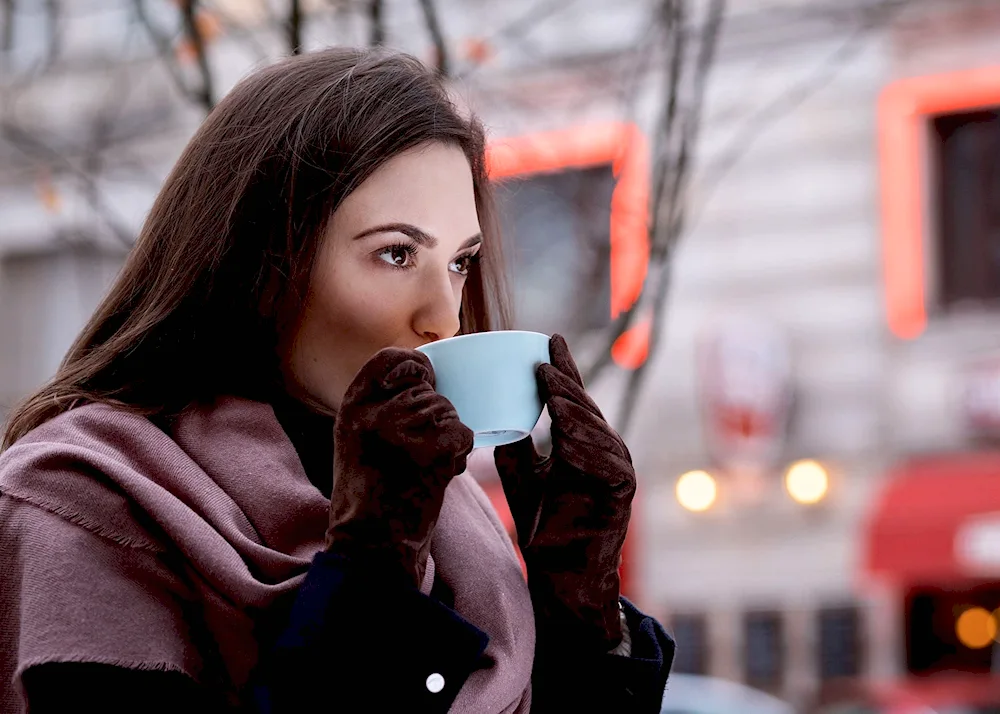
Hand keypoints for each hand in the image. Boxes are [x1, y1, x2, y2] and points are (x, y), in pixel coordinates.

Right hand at [326, 347, 473, 587]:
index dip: (415, 366)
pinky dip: (459, 455)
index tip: (424, 380)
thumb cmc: (369, 495)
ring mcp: (403, 430)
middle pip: (429, 391)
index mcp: (353, 406)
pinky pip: (463, 434)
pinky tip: (435, 477)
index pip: (391, 358)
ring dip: (447, 439)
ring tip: (420, 469)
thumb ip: (380, 406)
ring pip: (448, 412)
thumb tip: (424, 378)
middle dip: (434, 418)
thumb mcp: (356, 438)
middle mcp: (375, 413)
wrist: (372, 545)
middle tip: (415, 454)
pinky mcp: (431, 450)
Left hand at [493, 334, 634, 652]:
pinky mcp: (622, 489)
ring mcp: (616, 468)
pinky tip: (565, 432)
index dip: (563, 368)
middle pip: (584, 407)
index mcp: (581, 443)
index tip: (549, 339)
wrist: (560, 573)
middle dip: (564, 381)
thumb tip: (498, 411)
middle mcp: (603, 450)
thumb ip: (516, 445)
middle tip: (544, 360)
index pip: (572, 398)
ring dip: (572, 406)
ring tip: (550, 386)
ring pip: (594, 427)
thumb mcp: (521, 475)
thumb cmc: (544, 525)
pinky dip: (585, 444)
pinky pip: (606, 460)